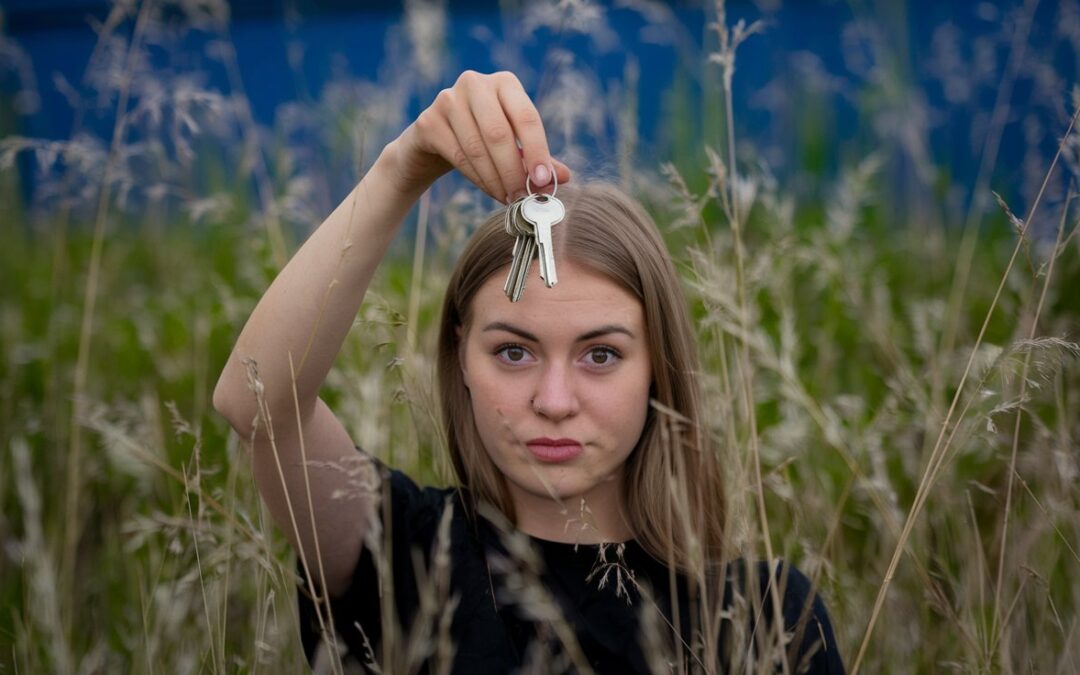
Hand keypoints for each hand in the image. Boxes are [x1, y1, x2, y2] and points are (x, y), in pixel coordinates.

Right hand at [390, 70, 571, 202]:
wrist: (434, 142)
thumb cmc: (484, 140)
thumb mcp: (514, 146)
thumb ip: (538, 158)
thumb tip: (564, 177)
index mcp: (505, 83)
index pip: (526, 116)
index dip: (537, 151)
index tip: (543, 181)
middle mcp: (475, 83)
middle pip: (500, 134)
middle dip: (514, 171)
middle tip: (523, 198)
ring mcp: (448, 99)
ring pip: (478, 148)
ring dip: (496, 180)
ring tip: (508, 198)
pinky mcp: (428, 121)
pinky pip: (458, 156)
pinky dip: (478, 178)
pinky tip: (490, 190)